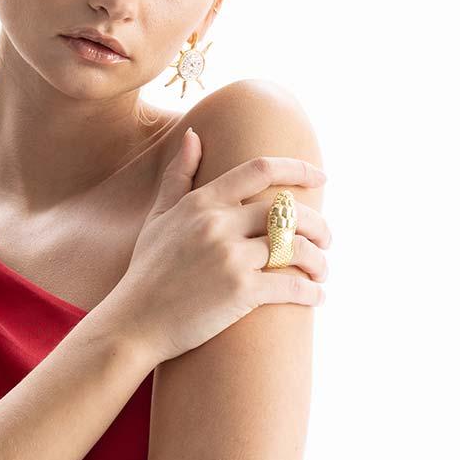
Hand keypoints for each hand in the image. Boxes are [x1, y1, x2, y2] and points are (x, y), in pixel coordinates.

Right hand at [112, 129, 330, 363]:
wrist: (133, 324)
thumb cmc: (147, 272)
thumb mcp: (159, 218)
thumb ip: (179, 176)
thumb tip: (193, 135)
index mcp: (202, 203)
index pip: (260, 169)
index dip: (298, 168)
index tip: (320, 176)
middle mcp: (218, 224)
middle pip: (288, 211)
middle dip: (318, 225)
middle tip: (326, 239)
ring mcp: (230, 257)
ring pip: (296, 248)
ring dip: (318, 261)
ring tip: (321, 272)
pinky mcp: (240, 292)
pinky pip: (291, 286)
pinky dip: (310, 292)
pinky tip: (316, 297)